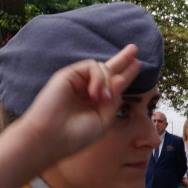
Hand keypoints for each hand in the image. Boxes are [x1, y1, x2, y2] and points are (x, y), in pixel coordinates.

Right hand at [16, 44, 141, 161]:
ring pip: (102, 68)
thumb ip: (114, 101)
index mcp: (95, 102)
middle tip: (134, 49)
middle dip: (122, 59)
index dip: (125, 75)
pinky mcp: (67, 75)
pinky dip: (98, 78)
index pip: (113, 85)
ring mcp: (77, 81)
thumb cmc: (75, 135)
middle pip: (107, 69)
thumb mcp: (103, 120)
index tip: (136, 64)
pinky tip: (95, 94)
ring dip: (108, 82)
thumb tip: (120, 79)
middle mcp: (86, 90)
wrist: (51, 138)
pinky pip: (91, 66)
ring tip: (103, 99)